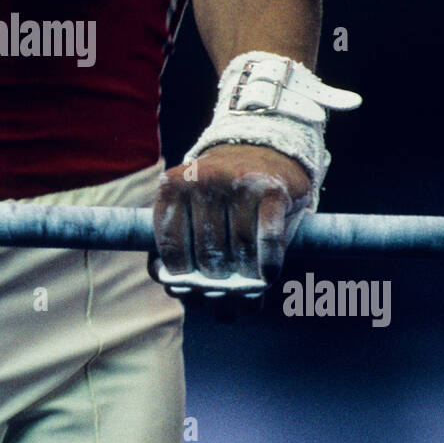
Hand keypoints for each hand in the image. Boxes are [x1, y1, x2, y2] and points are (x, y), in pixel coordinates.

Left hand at [151, 144, 310, 301]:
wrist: (263, 152)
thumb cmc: (221, 195)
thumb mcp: (190, 208)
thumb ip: (176, 245)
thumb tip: (174, 290)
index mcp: (173, 186)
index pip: (171, 245)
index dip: (181, 274)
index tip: (192, 284)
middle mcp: (203, 179)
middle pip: (207, 252)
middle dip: (217, 279)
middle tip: (225, 289)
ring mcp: (239, 182)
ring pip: (239, 249)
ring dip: (245, 277)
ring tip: (247, 286)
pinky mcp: (272, 190)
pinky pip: (267, 239)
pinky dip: (268, 263)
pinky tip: (267, 276)